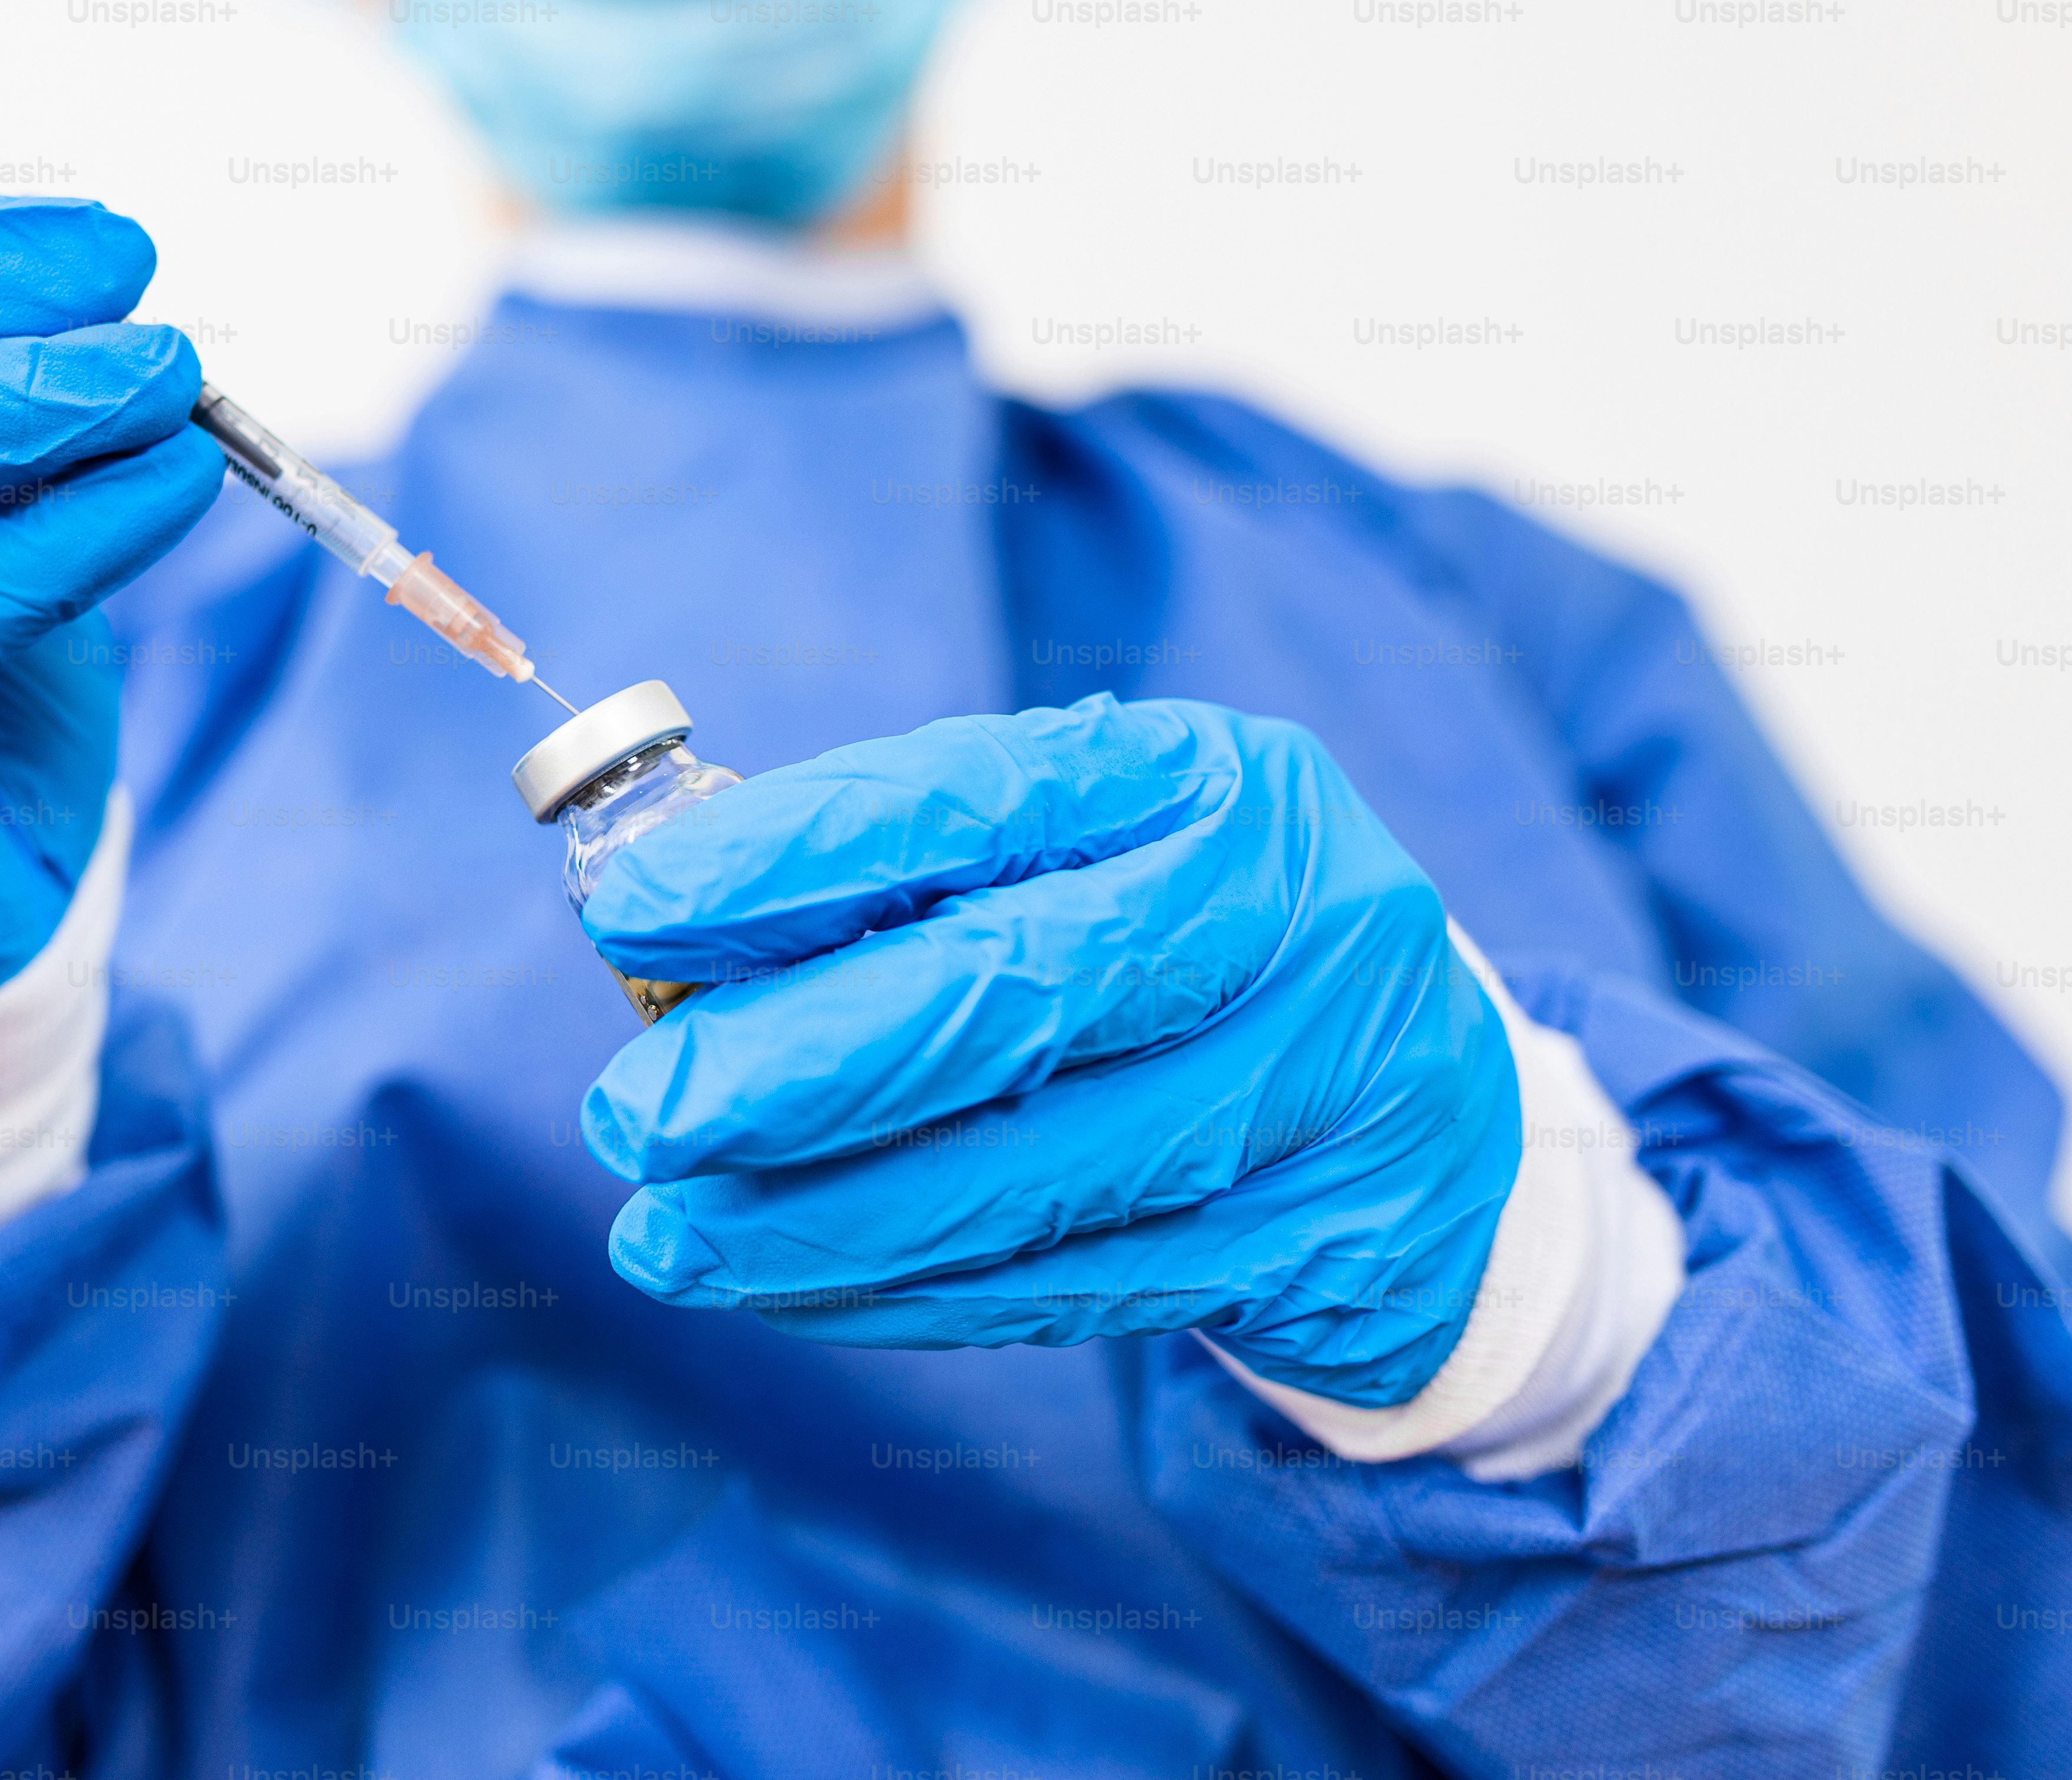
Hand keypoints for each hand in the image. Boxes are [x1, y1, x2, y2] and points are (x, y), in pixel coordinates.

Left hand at [575, 694, 1522, 1405]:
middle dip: (791, 1064)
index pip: (979, 800)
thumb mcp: (1095, 855)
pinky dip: (908, 1294)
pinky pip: (1070, 1285)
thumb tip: (659, 928)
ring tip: (668, 1235)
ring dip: (821, 1218)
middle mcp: (1293, 915)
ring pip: (1032, 1175)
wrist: (1444, 1121)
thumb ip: (917, 876)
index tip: (627, 906)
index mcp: (1213, 777)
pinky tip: (787, 1287)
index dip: (792, 856)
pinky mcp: (1321, 1248)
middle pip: (1012, 995)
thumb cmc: (1193, 954)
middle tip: (632, 1113)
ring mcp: (1325, 1088)